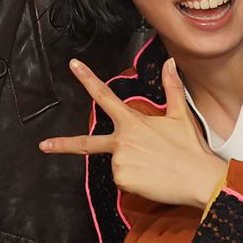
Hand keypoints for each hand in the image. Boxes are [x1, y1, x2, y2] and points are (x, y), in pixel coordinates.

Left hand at [41, 59, 226, 210]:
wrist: (199, 178)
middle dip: (62, 144)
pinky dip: (135, 180)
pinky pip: (123, 179)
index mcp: (133, 122)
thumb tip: (170, 62)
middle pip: (87, 143)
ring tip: (156, 166)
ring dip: (131, 165)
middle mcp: (122, 140)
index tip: (73, 65)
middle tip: (44, 145)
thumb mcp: (181, 114)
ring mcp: (120, 162)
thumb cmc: (191, 147)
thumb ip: (172, 87)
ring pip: (117, 163)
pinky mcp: (123, 180)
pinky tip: (152, 178)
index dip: (87, 78)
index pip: (105, 96)